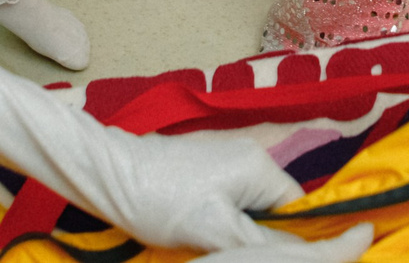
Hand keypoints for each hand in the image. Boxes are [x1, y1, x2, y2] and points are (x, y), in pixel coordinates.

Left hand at [99, 133, 371, 257]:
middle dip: (261, 239)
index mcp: (259, 165)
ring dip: (238, 234)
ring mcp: (226, 162)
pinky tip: (202, 237)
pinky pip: (231, 204)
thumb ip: (260, 245)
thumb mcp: (214, 231)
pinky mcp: (206, 172)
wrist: (108, 175)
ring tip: (214, 247)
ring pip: (251, 211)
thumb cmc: (161, 200)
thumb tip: (301, 254)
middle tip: (233, 256)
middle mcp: (250, 157)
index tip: (272, 260)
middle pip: (276, 211)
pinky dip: (222, 224)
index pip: (299, 210)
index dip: (294, 240)